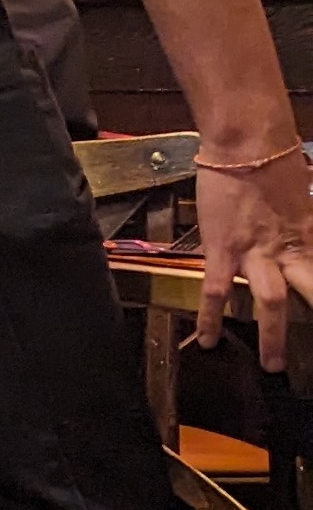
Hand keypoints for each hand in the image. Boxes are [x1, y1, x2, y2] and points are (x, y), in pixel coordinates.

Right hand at [194, 144, 312, 366]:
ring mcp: (255, 254)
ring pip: (271, 303)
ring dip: (273, 336)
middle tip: (305, 355)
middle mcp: (290, 250)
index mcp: (311, 237)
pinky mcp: (222, 251)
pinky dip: (210, 318)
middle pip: (311, 292)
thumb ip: (305, 226)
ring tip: (272, 365)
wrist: (245, 144)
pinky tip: (208, 341)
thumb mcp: (304, 199)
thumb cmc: (276, 162)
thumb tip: (305, 237)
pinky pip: (215, 291)